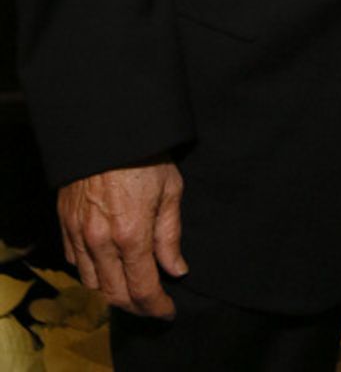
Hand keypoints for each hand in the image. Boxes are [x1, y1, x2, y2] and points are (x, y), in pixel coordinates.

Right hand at [58, 159, 186, 316]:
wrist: (109, 128)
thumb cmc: (146, 155)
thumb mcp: (171, 190)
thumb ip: (170, 236)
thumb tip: (176, 269)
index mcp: (132, 234)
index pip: (143, 288)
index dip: (157, 306)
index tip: (168, 311)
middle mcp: (101, 241)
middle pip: (114, 294)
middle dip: (135, 306)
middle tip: (152, 305)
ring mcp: (79, 234)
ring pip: (91, 283)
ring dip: (111, 293)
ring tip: (130, 289)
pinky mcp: (65, 224)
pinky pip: (74, 262)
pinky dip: (90, 273)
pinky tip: (106, 267)